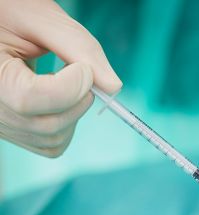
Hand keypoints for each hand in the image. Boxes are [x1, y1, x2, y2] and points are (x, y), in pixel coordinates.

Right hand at [0, 0, 121, 156]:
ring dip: (75, 110)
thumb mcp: (40, 17)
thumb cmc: (11, 13)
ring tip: (61, 78)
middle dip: (78, 99)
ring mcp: (2, 125)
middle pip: (48, 125)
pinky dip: (69, 122)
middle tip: (78, 69)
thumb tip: (113, 87)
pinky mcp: (16, 133)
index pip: (30, 99)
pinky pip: (53, 143)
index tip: (83, 67)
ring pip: (54, 139)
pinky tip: (58, 95)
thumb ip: (78, 46)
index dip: (69, 87)